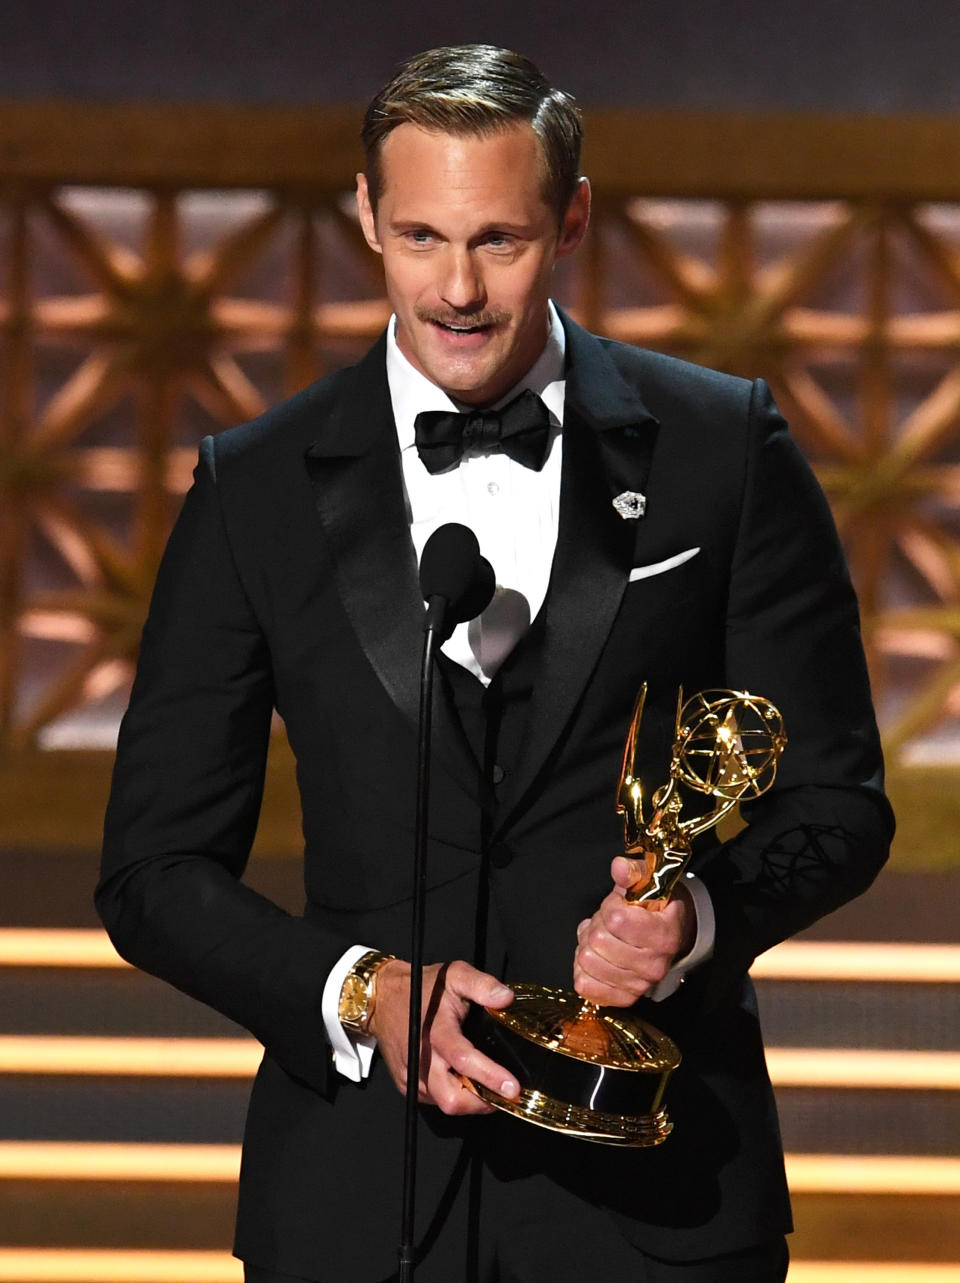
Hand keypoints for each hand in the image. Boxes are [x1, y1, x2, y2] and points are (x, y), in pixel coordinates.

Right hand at [369, 959, 519, 1114]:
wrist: (383, 998)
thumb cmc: (423, 987)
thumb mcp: (454, 974)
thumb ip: (481, 984)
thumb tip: (506, 998)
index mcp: (436, 1031)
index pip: (464, 1061)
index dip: (490, 1077)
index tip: (512, 1087)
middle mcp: (421, 1058)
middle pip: (452, 1099)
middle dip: (481, 1102)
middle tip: (503, 1092)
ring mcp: (411, 1075)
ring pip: (444, 1104)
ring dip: (469, 1101)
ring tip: (485, 1084)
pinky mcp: (406, 1084)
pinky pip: (433, 1101)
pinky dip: (453, 1095)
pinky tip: (461, 1079)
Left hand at [573, 857, 695, 1005]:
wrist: (668, 936)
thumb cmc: (653, 908)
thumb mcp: (648, 883)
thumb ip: (633, 872)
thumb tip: (618, 866)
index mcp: (663, 936)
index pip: (616, 919)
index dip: (610, 906)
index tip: (619, 905)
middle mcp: (653, 966)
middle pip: (597, 941)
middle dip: (596, 925)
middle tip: (607, 923)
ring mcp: (638, 986)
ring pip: (586, 962)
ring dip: (587, 946)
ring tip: (602, 938)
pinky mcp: (622, 998)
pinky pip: (585, 985)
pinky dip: (582, 969)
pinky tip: (596, 957)